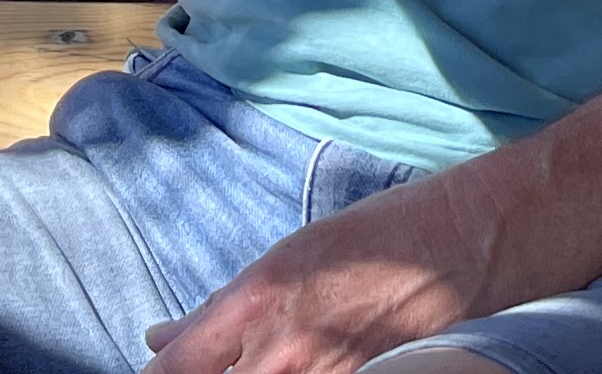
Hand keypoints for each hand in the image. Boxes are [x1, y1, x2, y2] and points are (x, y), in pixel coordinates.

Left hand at [140, 176, 503, 373]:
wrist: (448, 249)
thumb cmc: (362, 241)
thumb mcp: (278, 259)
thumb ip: (216, 311)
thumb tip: (159, 338)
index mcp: (252, 302)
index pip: (172, 370)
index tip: (154, 371)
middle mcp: (278, 351)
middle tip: (201, 365)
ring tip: (252, 360)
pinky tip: (277, 370)